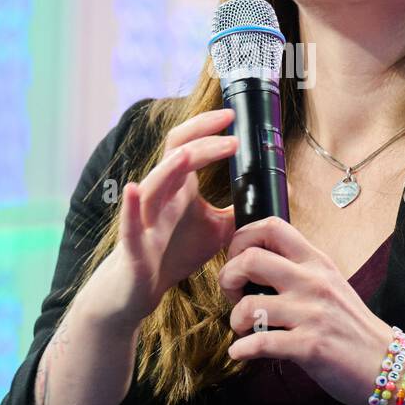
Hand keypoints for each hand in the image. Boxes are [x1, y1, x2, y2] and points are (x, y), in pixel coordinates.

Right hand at [99, 108, 238, 325]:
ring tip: (188, 156)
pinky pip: (129, 223)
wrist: (140, 289)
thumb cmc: (174, 253)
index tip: (233, 116)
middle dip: (199, 138)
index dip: (207, 128)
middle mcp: (159, 194)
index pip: (189, 145)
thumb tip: (274, 192)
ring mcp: (143, 217)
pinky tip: (133, 190)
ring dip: (170, 168)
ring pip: (152, 183)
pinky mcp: (133, 245)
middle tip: (229, 129)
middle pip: (174, 154)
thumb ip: (240, 209)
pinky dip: (130, 206)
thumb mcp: (217, 229)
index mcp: (178, 186)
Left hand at [217, 216, 395, 404]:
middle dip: (228, 277)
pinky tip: (242, 353)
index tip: (236, 259)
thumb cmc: (352, 327)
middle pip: (250, 258)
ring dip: (235, 320)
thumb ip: (298, 272)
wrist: (387, 363)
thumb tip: (255, 266)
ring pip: (249, 305)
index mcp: (316, 262)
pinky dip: (241, 351)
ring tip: (244, 330)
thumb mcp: (329, 285)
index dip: (242, 238)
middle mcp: (313, 282)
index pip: (272, 227)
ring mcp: (312, 314)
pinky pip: (260, 344)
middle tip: (233, 295)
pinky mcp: (310, 346)